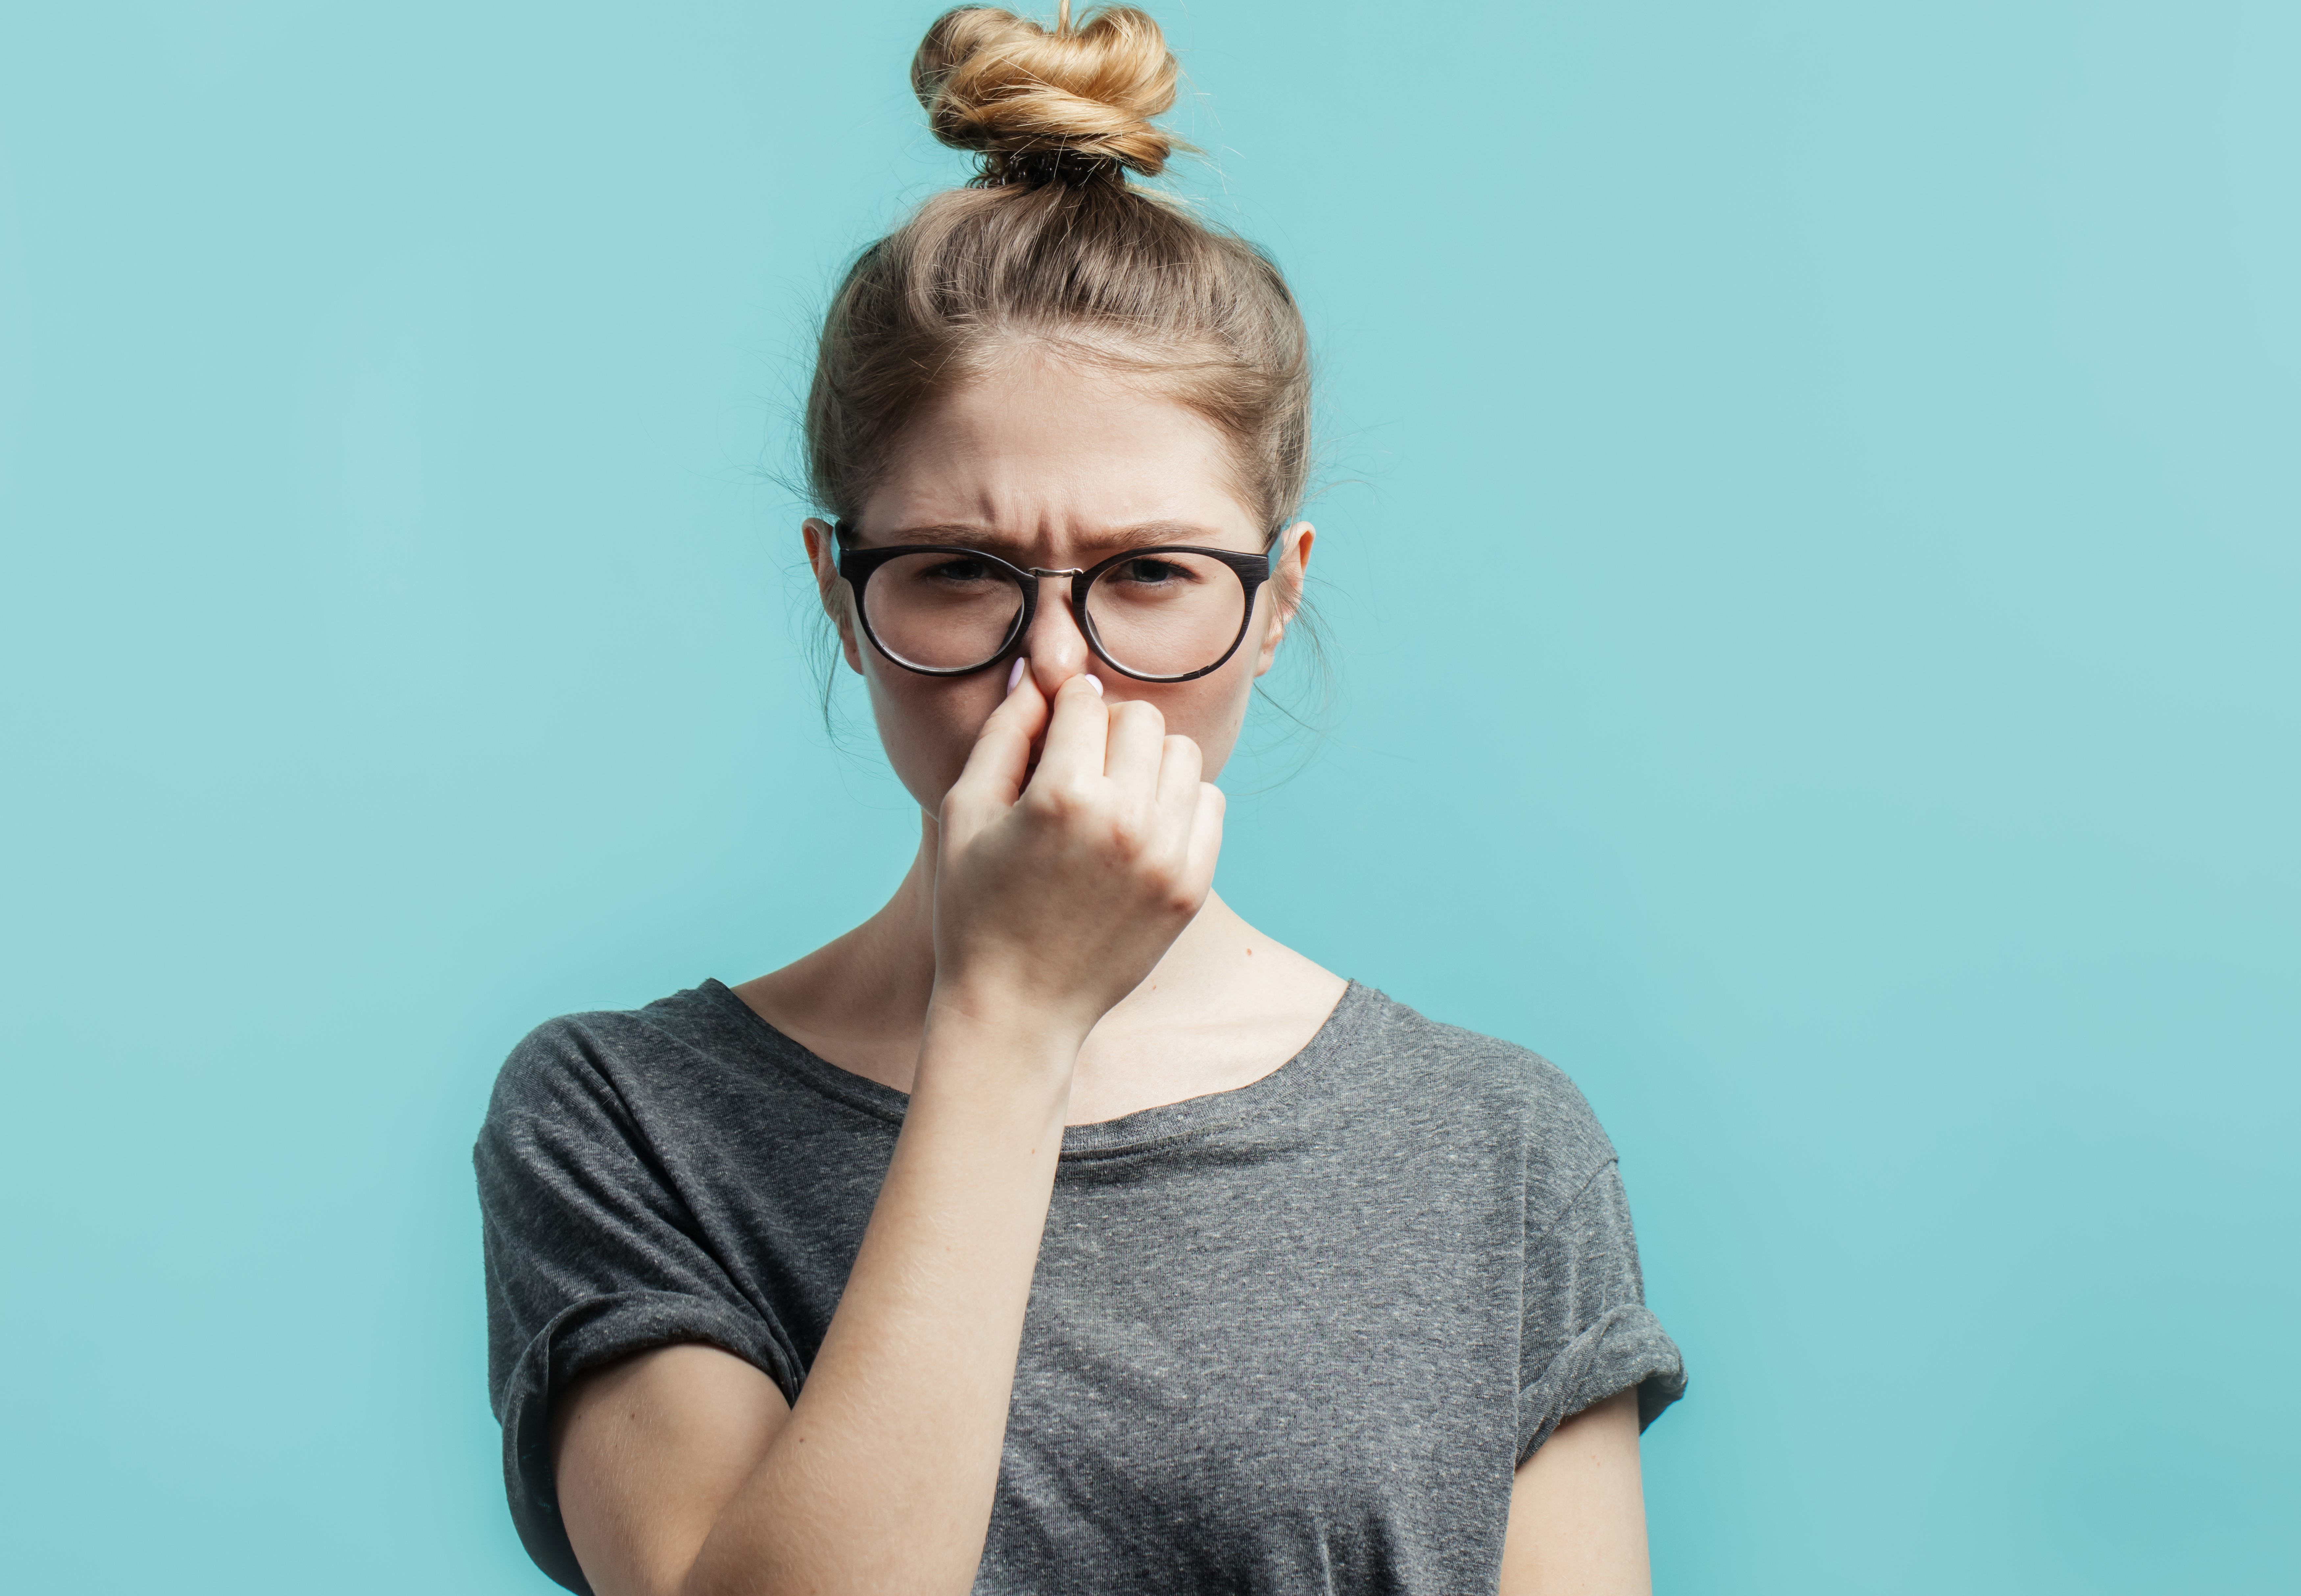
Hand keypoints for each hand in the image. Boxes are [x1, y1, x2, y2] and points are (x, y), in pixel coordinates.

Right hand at [929, 669, 1224, 1046]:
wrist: (1017, 1008)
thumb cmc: (975, 907)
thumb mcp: (965, 812)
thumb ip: (1005, 733)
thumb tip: (1041, 674)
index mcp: (1063, 797)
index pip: (1086, 701)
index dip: (1064, 707)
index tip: (1054, 730)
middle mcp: (1125, 823)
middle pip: (1142, 720)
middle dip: (1109, 729)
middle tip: (1080, 764)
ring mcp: (1167, 858)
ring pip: (1183, 756)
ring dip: (1148, 761)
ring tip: (1112, 795)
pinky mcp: (1192, 887)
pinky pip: (1209, 804)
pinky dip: (1178, 802)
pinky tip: (1140, 827)